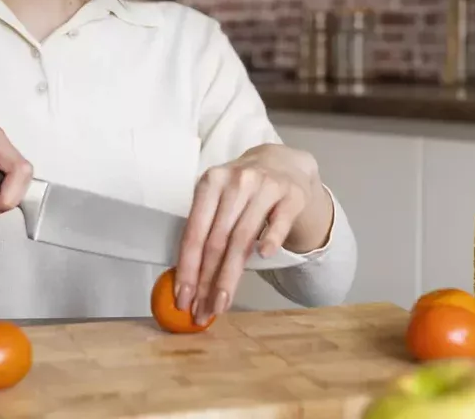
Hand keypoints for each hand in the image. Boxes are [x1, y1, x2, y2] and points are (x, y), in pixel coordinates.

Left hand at [174, 143, 331, 323]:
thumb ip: (205, 232)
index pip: (194, 233)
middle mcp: (235, 182)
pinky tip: (263, 257)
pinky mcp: (292, 195)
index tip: (182, 297)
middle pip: (217, 240)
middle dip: (207, 282)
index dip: (187, 268)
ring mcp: (265, 186)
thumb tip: (187, 284)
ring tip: (222, 303)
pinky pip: (278, 223)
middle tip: (202, 311)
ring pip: (242, 239)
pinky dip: (270, 239)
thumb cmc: (244, 190)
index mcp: (210, 183)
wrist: (285, 164)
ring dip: (230, 277)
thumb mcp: (220, 199)